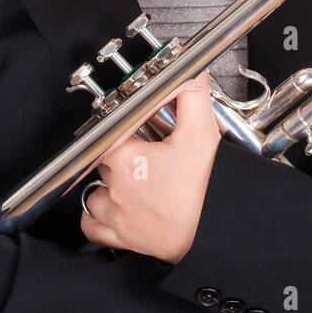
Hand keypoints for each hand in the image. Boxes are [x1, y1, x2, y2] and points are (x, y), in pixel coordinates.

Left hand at [79, 70, 219, 264]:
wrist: (218, 234)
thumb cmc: (208, 191)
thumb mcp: (202, 134)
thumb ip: (191, 95)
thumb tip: (189, 73)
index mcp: (125, 159)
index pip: (109, 129)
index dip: (123, 124)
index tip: (136, 124)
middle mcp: (114, 188)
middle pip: (102, 159)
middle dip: (120, 151)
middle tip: (144, 150)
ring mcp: (117, 216)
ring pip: (94, 194)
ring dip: (106, 185)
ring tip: (130, 179)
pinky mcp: (124, 239)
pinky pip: (93, 228)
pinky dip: (96, 219)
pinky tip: (112, 209)